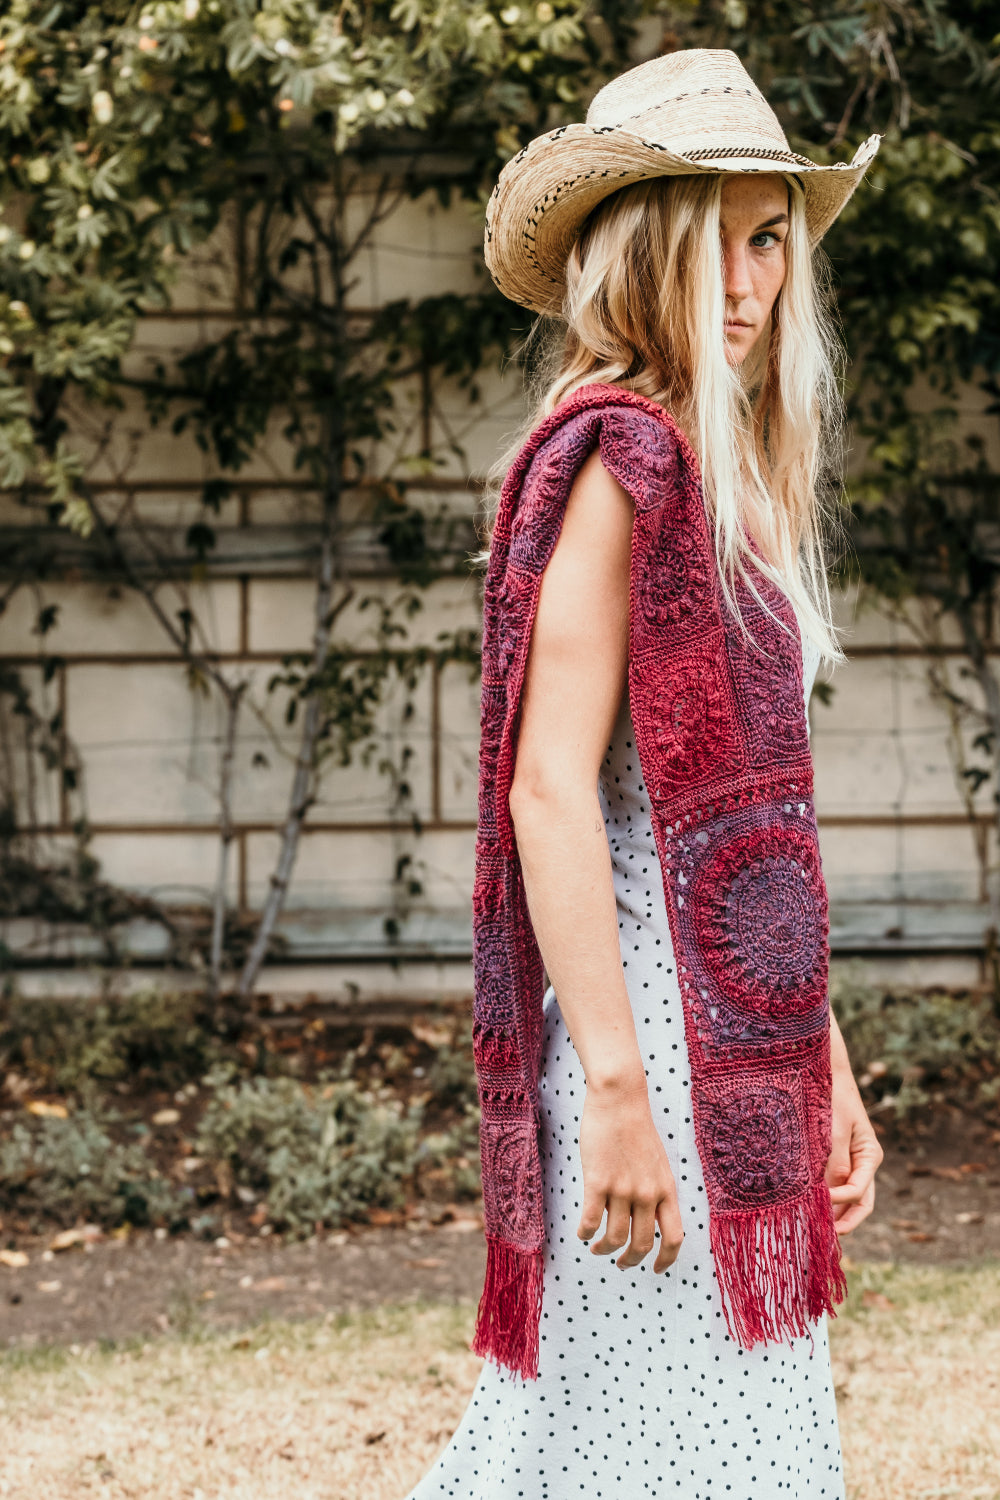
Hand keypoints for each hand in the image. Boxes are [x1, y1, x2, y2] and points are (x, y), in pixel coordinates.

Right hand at [576, 1080, 683, 1272]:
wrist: (620, 1099)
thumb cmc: (636, 1127)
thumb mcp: (658, 1162)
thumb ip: (655, 1190)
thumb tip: (645, 1218)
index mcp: (667, 1188)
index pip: (674, 1237)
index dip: (665, 1260)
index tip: (655, 1269)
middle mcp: (648, 1193)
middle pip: (641, 1244)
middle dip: (629, 1261)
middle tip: (620, 1262)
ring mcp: (623, 1188)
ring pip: (615, 1237)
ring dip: (604, 1249)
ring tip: (596, 1247)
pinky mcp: (598, 1181)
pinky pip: (590, 1220)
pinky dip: (585, 1233)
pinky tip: (582, 1233)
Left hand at [825, 1061, 883, 1234]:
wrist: (825, 1069)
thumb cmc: (831, 1096)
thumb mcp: (832, 1129)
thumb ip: (833, 1163)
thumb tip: (827, 1195)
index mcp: (870, 1156)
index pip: (859, 1191)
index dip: (840, 1202)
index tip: (818, 1203)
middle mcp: (863, 1162)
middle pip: (860, 1203)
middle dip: (844, 1222)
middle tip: (824, 1240)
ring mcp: (849, 1160)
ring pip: (846, 1197)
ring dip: (833, 1213)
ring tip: (814, 1230)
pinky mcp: (833, 1156)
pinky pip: (832, 1182)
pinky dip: (823, 1195)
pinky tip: (806, 1205)